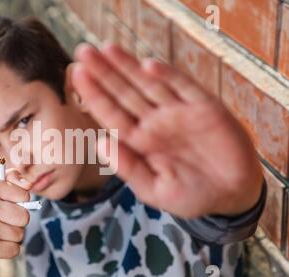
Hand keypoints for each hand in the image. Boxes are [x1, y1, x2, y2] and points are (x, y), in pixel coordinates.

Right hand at [0, 169, 31, 270]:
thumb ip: (11, 178)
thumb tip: (29, 184)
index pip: (24, 195)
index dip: (19, 202)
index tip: (7, 205)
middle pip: (24, 217)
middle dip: (16, 222)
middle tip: (0, 222)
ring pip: (19, 235)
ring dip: (10, 237)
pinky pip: (15, 250)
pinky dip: (7, 250)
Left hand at [72, 43, 263, 218]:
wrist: (232, 195)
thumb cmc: (190, 196)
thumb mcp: (155, 190)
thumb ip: (129, 168)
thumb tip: (100, 143)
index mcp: (139, 142)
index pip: (111, 114)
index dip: (94, 95)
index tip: (76, 75)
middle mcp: (155, 123)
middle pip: (124, 93)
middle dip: (105, 72)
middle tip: (84, 51)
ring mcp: (178, 113)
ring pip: (149, 84)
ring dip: (129, 67)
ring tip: (107, 48)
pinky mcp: (205, 107)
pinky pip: (183, 87)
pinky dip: (168, 76)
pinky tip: (147, 66)